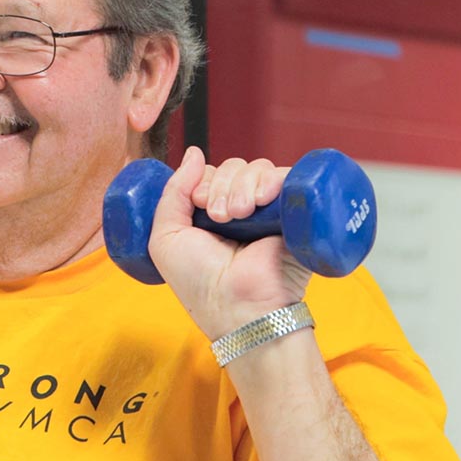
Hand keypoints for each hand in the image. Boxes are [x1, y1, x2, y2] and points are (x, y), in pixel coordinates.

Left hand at [146, 147, 311, 339]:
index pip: (210, 174)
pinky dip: (271, 180)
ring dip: (241, 186)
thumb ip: (173, 192)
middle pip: (233, 167)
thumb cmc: (199, 281)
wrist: (238, 307)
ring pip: (257, 168)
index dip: (203, 181)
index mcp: (212, 213)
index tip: (200, 204)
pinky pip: (287, 176)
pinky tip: (260, 200)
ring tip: (238, 216)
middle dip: (221, 185)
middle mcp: (242, 209)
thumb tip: (194, 153)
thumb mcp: (166, 237)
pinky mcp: (294, 212)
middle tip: (219, 216)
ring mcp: (270, 210)